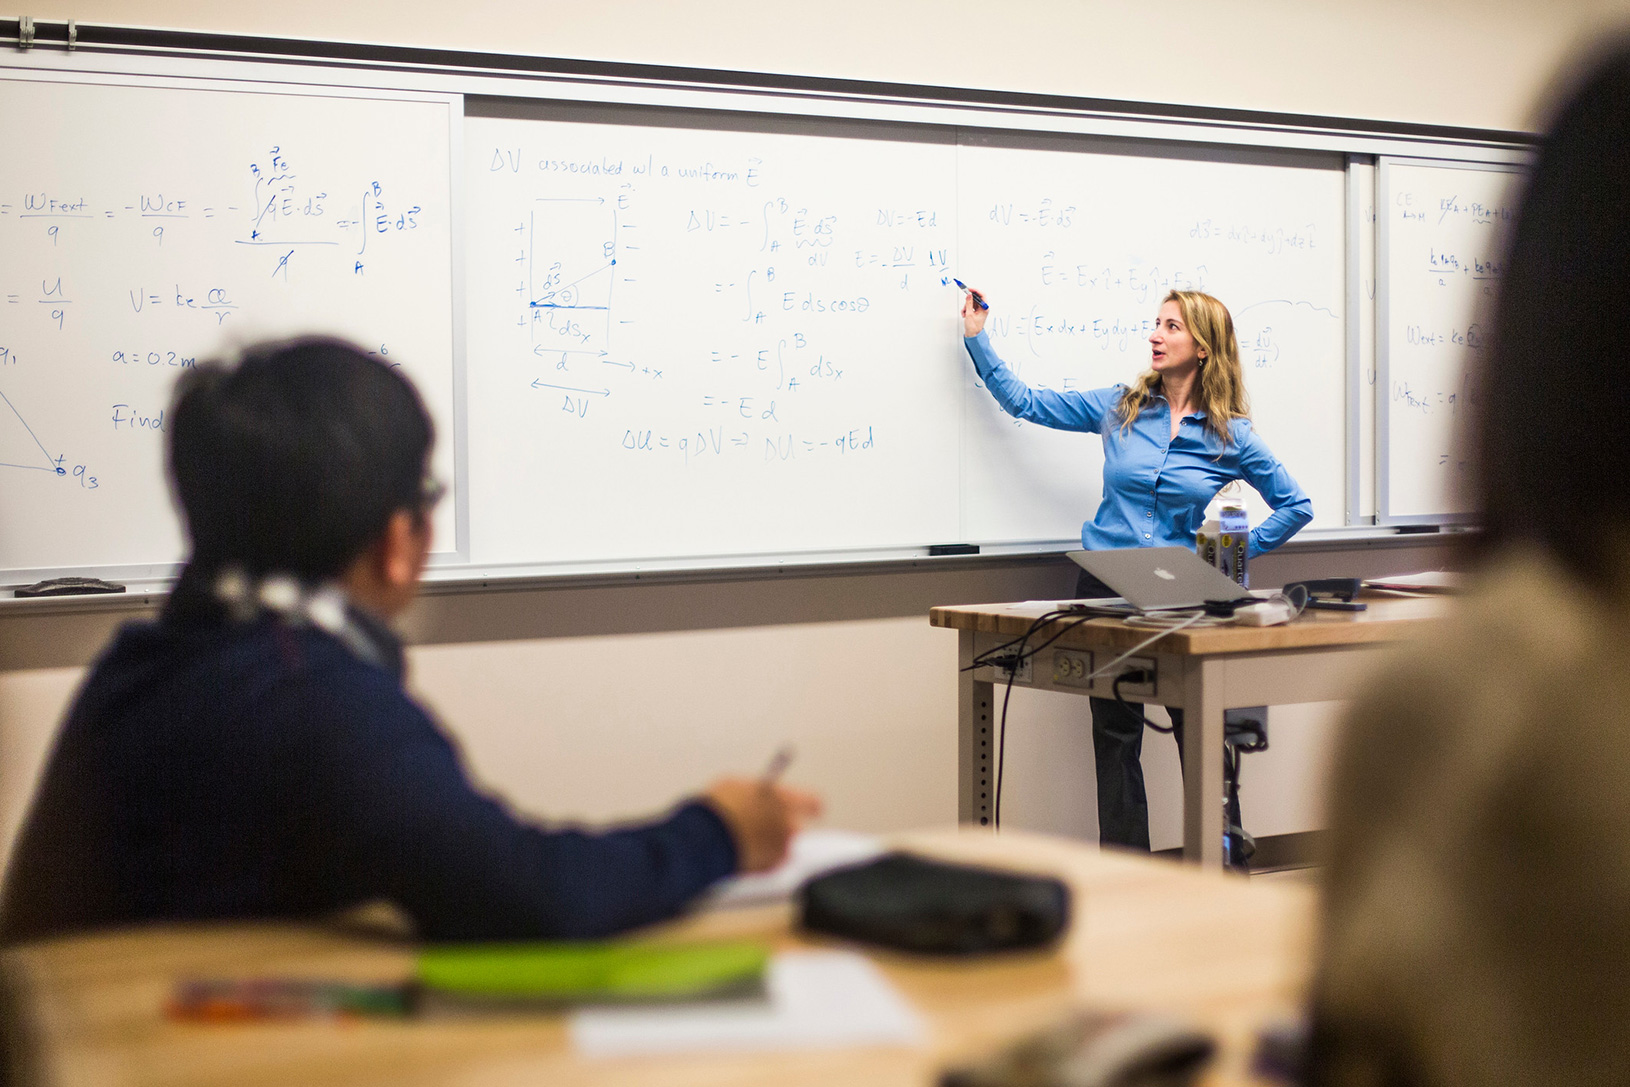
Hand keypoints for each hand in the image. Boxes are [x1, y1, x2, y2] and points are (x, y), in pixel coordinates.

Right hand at [701, 778, 823, 872]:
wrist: (704, 837)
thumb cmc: (717, 807)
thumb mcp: (735, 787)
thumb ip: (756, 793)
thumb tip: (759, 797)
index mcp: (781, 799)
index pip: (812, 802)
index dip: (811, 805)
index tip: (812, 809)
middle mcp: (786, 824)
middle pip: (794, 829)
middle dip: (781, 829)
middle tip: (762, 828)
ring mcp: (779, 848)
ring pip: (781, 848)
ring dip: (769, 846)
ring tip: (743, 842)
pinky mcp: (769, 867)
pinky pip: (770, 864)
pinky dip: (760, 862)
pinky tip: (741, 855)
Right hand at [961, 288, 988, 336]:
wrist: (973, 335)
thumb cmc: (974, 327)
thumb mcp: (970, 314)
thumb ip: (969, 303)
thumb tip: (969, 295)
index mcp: (985, 308)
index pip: (982, 295)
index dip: (975, 291)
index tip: (969, 289)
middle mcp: (983, 308)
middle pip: (976, 299)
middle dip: (969, 300)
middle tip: (965, 299)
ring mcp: (979, 310)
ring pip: (972, 303)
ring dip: (966, 306)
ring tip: (964, 312)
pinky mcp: (976, 312)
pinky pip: (970, 307)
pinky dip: (966, 309)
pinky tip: (965, 314)